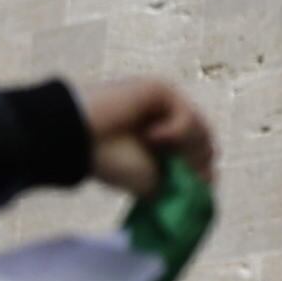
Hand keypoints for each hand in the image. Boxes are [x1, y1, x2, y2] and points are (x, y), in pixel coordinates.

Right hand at [84, 80, 213, 193]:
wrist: (76, 137)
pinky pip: (186, 115)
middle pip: (205, 143)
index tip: (197, 190)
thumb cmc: (106, 158)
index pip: (199, 157)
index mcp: (163, 144)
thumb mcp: (149, 180)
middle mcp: (166, 121)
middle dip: (198, 162)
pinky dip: (176, 132)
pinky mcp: (160, 90)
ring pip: (200, 130)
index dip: (202, 175)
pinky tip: (151, 137)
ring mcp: (165, 105)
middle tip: (180, 172)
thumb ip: (177, 183)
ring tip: (161, 154)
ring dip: (188, 149)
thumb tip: (204, 188)